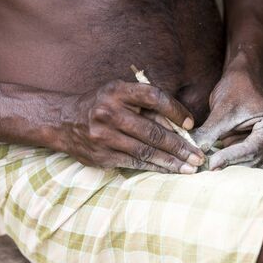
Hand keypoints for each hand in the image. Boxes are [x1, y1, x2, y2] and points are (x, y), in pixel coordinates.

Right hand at [60, 80, 204, 172]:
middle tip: (198, 157)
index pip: (154, 97)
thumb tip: (180, 125)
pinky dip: (154, 167)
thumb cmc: (101, 105)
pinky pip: (134, 162)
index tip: (191, 125)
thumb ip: (145, 104)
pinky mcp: (102, 156)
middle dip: (180, 146)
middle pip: (153, 131)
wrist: (64, 122)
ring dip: (171, 161)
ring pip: (146, 151)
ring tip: (189, 168)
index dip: (175, 111)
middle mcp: (109, 112)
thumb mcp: (118, 94)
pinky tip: (169, 170)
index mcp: (117, 91)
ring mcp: (104, 136)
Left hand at [192, 70, 262, 169]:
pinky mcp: (260, 150)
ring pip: (246, 163)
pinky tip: (213, 160)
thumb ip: (210, 133)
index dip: (230, 157)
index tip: (210, 164)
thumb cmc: (235, 90)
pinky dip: (228, 161)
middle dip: (227, 163)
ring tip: (206, 163)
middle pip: (251, 159)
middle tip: (203, 168)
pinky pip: (243, 161)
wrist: (242, 81)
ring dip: (227, 164)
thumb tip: (196, 153)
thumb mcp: (221, 110)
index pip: (251, 148)